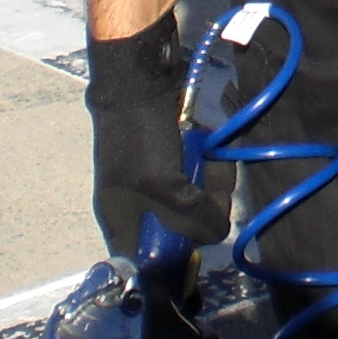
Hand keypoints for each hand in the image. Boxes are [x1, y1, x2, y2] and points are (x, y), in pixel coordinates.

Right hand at [85, 15, 230, 261]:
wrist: (137, 73)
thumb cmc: (140, 134)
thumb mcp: (163, 185)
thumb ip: (190, 217)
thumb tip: (218, 233)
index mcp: (120, 218)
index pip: (141, 261)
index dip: (169, 265)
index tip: (199, 258)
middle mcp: (136, 202)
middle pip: (180, 228)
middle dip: (204, 209)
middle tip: (211, 188)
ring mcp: (156, 174)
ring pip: (197, 195)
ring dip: (214, 179)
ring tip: (215, 157)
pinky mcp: (173, 151)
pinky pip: (201, 168)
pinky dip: (212, 158)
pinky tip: (214, 143)